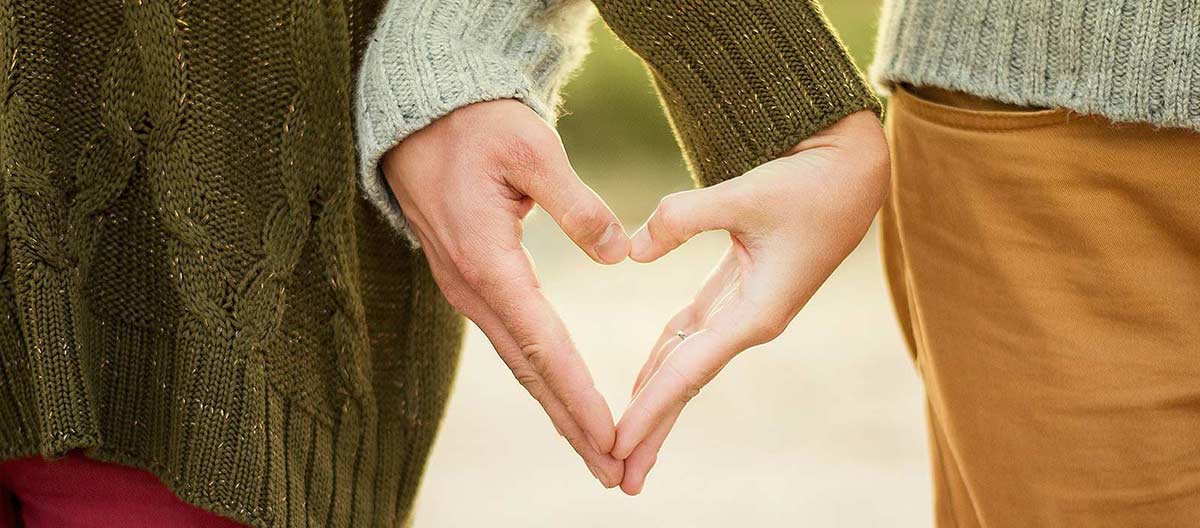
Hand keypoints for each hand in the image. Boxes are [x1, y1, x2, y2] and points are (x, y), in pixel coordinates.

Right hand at [381, 100, 630, 486]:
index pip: (543, 343)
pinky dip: (541, 378)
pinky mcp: (471, 282)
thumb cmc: (477, 125)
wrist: (420, 116)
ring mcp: (467, 289)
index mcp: (488, 261)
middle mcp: (472, 287)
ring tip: (596, 451)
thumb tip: (619, 254)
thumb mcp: (531, 148)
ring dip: (557, 410)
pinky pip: (511, 342)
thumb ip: (577, 204)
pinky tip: (562, 398)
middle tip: (613, 473)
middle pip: (529, 372)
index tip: (611, 436)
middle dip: (572, 425)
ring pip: (519, 363)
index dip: (579, 394)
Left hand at [612, 110, 889, 493]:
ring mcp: (745, 309)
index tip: (616, 444)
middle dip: (652, 430)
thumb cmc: (809, 183)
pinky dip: (665, 358)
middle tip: (618, 477)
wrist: (853, 170)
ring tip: (624, 443)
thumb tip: (631, 251)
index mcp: (757, 313)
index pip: (688, 371)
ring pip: (687, 363)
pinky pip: (692, 334)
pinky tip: (643, 381)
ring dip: (656, 402)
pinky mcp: (739, 290)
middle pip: (686, 384)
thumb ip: (683, 218)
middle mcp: (750, 322)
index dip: (650, 409)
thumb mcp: (746, 193)